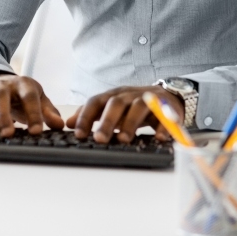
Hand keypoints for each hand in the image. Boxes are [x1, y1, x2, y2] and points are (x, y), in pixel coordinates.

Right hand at [0, 74, 64, 137]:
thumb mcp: (39, 99)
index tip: (37, 131)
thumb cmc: (23, 95)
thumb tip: (59, 125)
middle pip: (0, 97)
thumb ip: (48, 112)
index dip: (33, 113)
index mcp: (22, 84)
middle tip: (8, 134)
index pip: (29, 96)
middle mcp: (1, 86)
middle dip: (3, 115)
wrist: (4, 82)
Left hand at [65, 85, 183, 143]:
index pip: (96, 102)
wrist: (167, 95)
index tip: (78, 134)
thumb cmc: (133, 105)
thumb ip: (91, 114)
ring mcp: (148, 99)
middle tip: (100, 139)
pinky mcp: (166, 107)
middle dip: (107, 121)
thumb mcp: (111, 106)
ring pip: (139, 107)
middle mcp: (129, 94)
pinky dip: (162, 126)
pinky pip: (165, 116)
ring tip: (124, 140)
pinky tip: (158, 138)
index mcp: (114, 95)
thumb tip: (69, 123)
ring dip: (130, 123)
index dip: (86, 117)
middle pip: (116, 104)